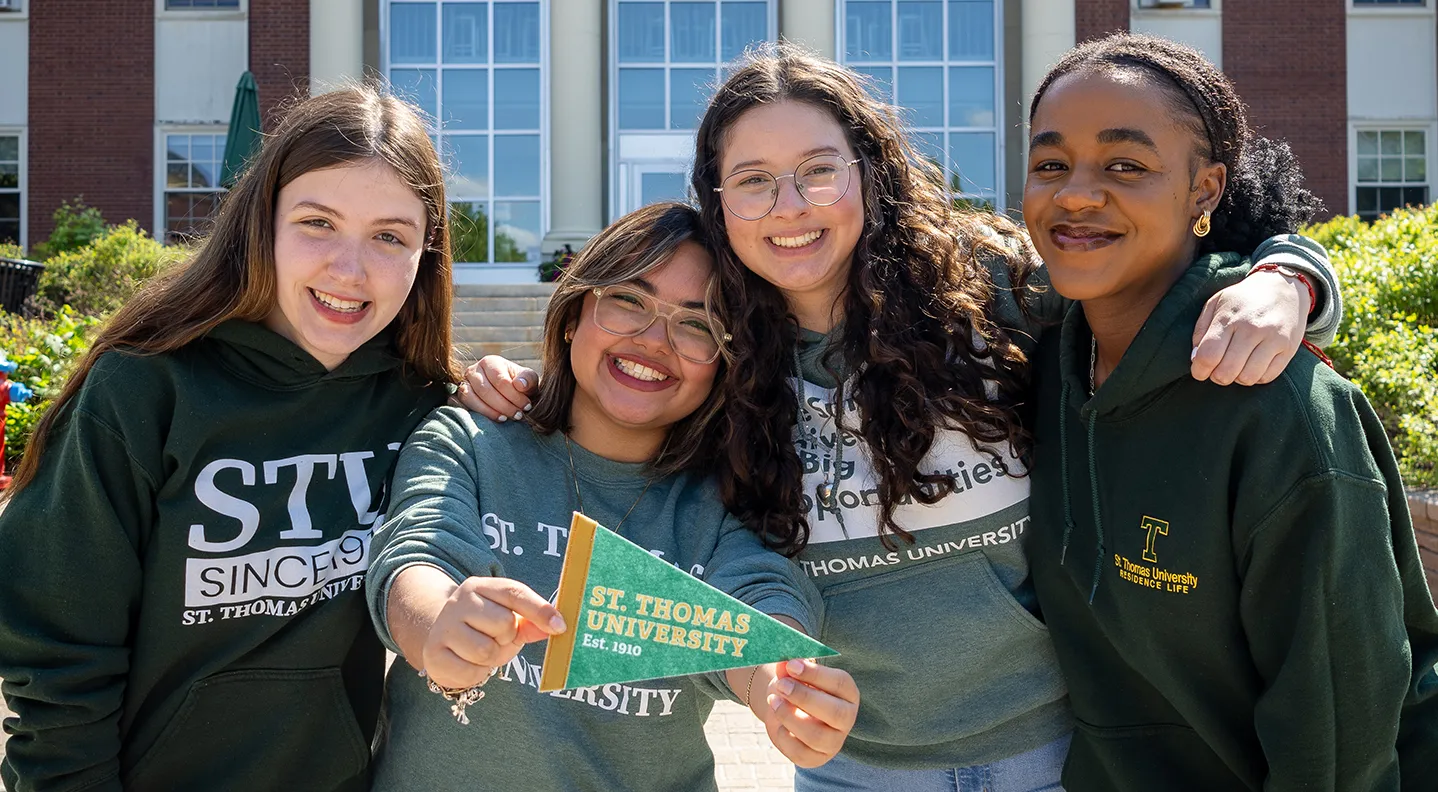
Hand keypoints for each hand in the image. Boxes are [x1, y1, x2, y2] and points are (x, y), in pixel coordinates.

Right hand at [421, 576, 565, 689]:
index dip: (540, 610)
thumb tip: (558, 626)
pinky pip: (471, 671)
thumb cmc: (483, 628)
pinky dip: (477, 673)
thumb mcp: (508, 619)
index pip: (515, 593)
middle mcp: (459, 601)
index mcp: (480, 586)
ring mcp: (443, 627)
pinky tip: (469, 662)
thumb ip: (532, 622)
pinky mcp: (433, 654)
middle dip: (507, 638)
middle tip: (497, 639)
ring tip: (483, 651)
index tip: (560, 627)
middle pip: (504, 623)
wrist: (441, 639)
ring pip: (486, 650)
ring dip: (492, 658)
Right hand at [453, 356, 539, 421]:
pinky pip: (462, 405)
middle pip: (485, 390)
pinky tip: (493, 419)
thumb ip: (528, 380)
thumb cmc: (520, 386)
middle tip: (518, 415)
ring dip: (489, 411)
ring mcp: (464, 383)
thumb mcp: (529, 380)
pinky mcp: (459, 397)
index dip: (514, 396)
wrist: (510, 394)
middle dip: (504, 405)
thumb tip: (520, 385)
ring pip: (471, 397)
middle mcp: (474, 370)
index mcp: (491, 362)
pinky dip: (478, 413)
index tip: (526, 407)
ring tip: (506, 418)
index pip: (500, 380)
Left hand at [754, 659, 858, 767]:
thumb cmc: (797, 685)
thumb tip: (783, 663)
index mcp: (848, 693)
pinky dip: (782, 734)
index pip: (840, 683)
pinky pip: (798, 751)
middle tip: (781, 685)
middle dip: (804, 697)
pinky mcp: (814, 758)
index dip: (815, 674)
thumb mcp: (794, 673)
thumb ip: (790, 668)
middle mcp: (846, 718)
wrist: (787, 708)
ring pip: (815, 735)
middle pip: (835, 713)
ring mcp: (833, 741)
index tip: (791, 665)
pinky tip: (777, 721)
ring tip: (773, 700)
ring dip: (789, 716)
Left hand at [1191, 269, 1310, 385]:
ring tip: (1236, 366)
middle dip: (1217, 377)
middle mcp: (1252, 329)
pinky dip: (1256, 377)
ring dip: (1237, 378)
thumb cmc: (1243, 299)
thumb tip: (1196, 358)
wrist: (1283, 287)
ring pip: (1247, 378)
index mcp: (1229, 318)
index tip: (1199, 371)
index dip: (1199, 370)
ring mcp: (1273, 340)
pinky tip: (1253, 365)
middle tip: (1218, 370)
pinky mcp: (1288, 349)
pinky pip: (1267, 377)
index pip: (1208, 356)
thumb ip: (1201, 330)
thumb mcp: (1216, 304)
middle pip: (1226, 371)